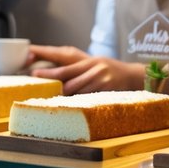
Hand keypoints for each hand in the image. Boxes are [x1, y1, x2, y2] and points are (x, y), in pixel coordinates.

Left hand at [28, 45, 142, 93]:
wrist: (134, 76)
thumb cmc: (110, 70)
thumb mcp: (94, 64)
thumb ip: (77, 69)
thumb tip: (55, 77)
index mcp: (88, 61)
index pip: (64, 65)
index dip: (49, 70)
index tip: (35, 73)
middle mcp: (93, 69)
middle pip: (68, 79)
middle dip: (53, 85)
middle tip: (40, 89)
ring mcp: (100, 80)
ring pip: (76, 91)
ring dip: (63, 96)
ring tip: (51, 99)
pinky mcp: (106, 91)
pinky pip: (87, 99)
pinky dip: (77, 102)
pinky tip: (69, 106)